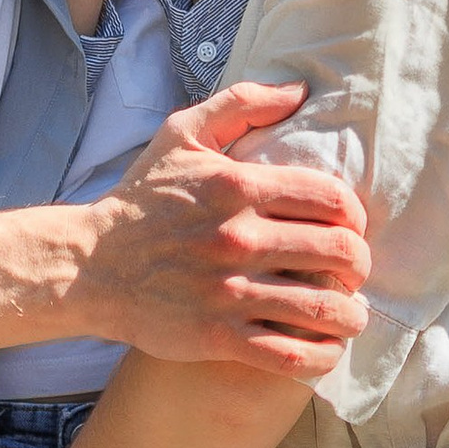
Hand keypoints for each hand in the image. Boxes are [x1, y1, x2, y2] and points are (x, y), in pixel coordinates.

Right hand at [78, 77, 367, 379]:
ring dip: (350, 315)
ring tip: (351, 315)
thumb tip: (299, 91)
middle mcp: (238, 237)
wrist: (89, 264)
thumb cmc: (141, 198)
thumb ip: (242, 103)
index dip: (355, 215)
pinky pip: (290, 355)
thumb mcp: (181, 133)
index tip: (350, 228)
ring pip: (322, 308)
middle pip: (338, 252)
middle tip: (354, 272)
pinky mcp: (217, 337)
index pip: (330, 198)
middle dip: (359, 264)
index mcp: (237, 185)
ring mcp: (229, 291)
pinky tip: (326, 349)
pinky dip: (321, 356)